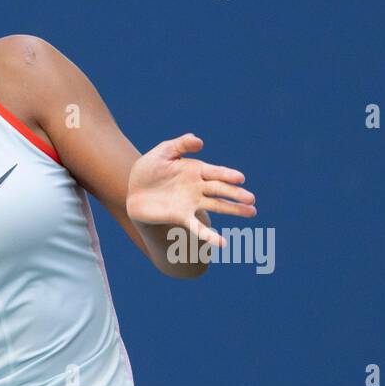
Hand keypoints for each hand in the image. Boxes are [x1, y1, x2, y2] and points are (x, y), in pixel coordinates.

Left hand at [126, 132, 256, 247]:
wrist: (133, 190)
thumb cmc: (149, 168)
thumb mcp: (163, 151)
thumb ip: (181, 144)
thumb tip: (200, 142)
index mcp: (196, 170)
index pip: (216, 172)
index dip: (228, 175)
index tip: (240, 178)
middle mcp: (197, 187)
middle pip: (220, 190)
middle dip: (236, 194)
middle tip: (252, 200)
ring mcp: (191, 203)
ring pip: (216, 206)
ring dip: (233, 210)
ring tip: (251, 212)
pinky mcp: (181, 217)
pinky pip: (198, 228)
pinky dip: (210, 235)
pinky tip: (222, 243)